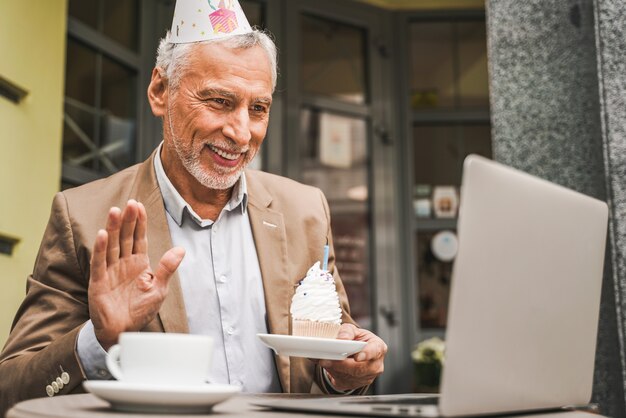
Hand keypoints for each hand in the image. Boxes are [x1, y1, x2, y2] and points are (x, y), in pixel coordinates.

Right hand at [88, 200, 184, 349]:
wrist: (124, 331)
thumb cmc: (140, 310)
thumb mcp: (159, 289)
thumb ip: (167, 268)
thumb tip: (181, 248)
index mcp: (139, 263)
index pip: (138, 238)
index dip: (139, 222)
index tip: (139, 205)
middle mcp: (123, 263)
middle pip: (125, 237)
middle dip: (128, 220)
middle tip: (130, 202)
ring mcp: (110, 271)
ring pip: (112, 245)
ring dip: (113, 228)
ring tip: (115, 211)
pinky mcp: (98, 282)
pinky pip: (100, 263)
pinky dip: (100, 249)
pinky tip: (102, 235)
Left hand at [318, 323, 386, 391]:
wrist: (357, 351)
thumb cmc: (358, 340)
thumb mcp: (353, 330)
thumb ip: (347, 331)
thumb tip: (341, 338)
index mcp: (378, 348)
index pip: (374, 351)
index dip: (366, 354)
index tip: (357, 357)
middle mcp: (375, 365)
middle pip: (359, 368)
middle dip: (341, 364)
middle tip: (326, 360)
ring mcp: (367, 377)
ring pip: (349, 376)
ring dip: (334, 369)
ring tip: (324, 361)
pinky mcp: (356, 384)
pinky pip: (343, 382)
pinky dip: (333, 374)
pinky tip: (329, 366)